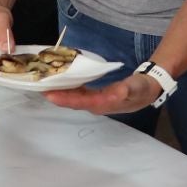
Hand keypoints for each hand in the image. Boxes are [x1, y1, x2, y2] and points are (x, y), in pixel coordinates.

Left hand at [45, 71, 163, 115]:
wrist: (148, 89)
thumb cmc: (142, 88)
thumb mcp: (137, 88)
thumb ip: (127, 90)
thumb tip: (115, 92)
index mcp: (105, 103)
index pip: (82, 102)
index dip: (66, 99)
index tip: (49, 94)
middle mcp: (97, 104)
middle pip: (73, 102)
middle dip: (56, 96)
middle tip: (38, 87)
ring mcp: (95, 101)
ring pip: (73, 98)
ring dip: (59, 92)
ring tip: (43, 83)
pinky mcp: (94, 96)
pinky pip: (77, 93)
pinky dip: (66, 88)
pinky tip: (58, 81)